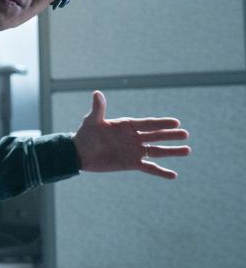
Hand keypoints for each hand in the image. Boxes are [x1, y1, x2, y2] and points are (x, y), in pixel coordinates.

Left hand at [72, 91, 190, 178]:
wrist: (80, 153)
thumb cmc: (86, 134)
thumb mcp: (92, 121)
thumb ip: (98, 109)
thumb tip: (97, 93)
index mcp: (127, 125)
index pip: (147, 124)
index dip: (161, 123)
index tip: (176, 122)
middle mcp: (134, 137)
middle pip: (156, 136)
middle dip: (170, 135)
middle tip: (185, 135)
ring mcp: (134, 151)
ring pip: (157, 151)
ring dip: (171, 151)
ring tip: (187, 150)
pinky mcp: (132, 163)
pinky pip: (149, 168)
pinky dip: (160, 171)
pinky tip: (173, 175)